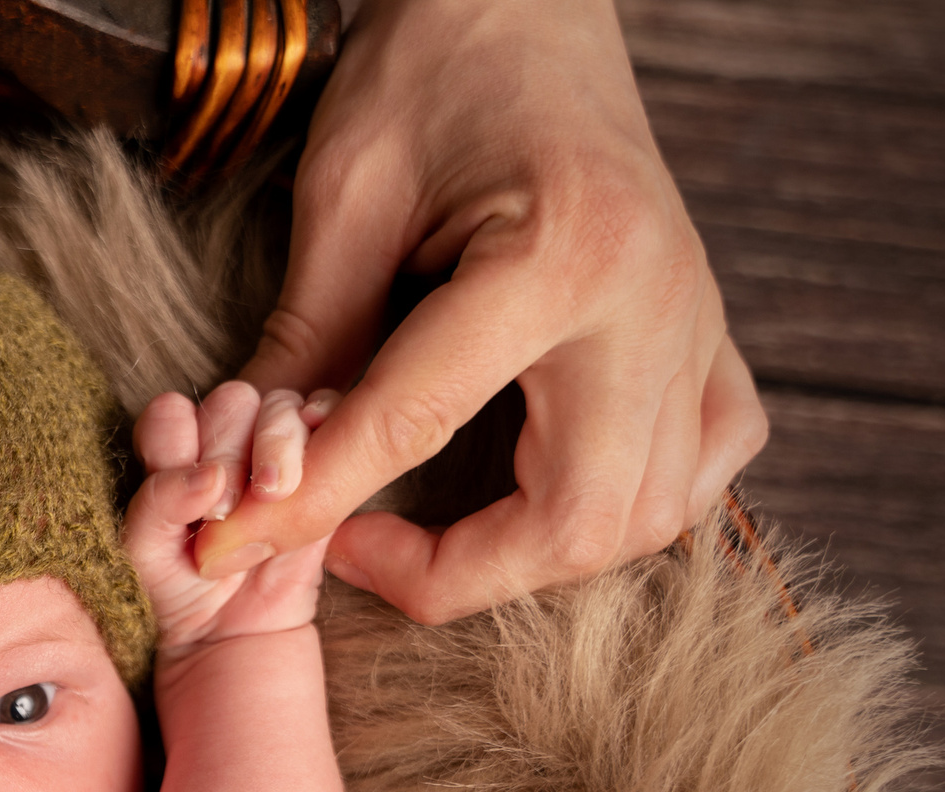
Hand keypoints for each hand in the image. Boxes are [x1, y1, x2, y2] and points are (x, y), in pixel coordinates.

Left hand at [125, 383, 336, 654]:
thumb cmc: (178, 590)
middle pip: (232, 402)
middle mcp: (226, 443)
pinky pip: (331, 424)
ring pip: (281, 407)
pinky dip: (323, 429)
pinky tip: (307, 471)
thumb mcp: (145, 551)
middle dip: (228, 451)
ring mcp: (276, 453)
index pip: (173, 412)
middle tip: (225, 508)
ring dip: (275, 444)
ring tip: (270, 495)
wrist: (234, 637)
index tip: (192, 489)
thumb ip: (158, 502)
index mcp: (175, 451)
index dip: (177, 438)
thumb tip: (208, 475)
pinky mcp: (325, 470)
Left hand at [197, 0, 766, 623]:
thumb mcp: (344, 192)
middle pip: (576, 517)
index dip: (313, 504)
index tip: (233, 547)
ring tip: (438, 529)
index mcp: (559, 254)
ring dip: (537, 555)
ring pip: (649, 516)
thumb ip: (306, 339)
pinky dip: (635, 508)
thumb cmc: (433, 68)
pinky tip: (554, 489)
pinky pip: (705, 467)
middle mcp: (654, 301)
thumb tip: (252, 475)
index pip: (417, 425)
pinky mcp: (712, 330)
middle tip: (358, 546)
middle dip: (456, 571)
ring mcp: (698, 321)